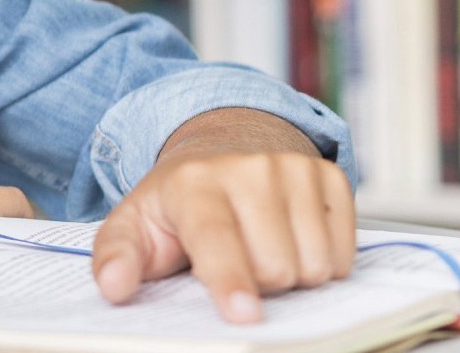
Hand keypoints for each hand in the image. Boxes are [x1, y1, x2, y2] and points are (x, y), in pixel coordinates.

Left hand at [91, 108, 354, 323]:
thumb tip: (114, 288)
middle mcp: (248, 168)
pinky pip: (345, 254)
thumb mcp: (137, 223)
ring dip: (293, 275)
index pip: (216, 239)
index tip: (244, 316)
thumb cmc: (180, 200)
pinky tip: (293, 238)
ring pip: (315, 266)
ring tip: (262, 248)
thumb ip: (117, 257)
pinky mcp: (329, 175)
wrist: (224, 144)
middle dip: (259, 283)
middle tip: (238, 259)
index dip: (230, 280)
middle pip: (276, 268)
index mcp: (194, 183)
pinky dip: (324, 261)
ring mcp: (294, 168)